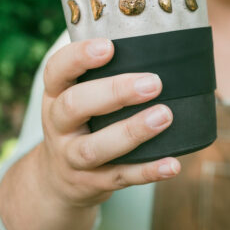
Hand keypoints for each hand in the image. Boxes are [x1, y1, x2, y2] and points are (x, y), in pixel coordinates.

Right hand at [40, 37, 179, 208]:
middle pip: (75, 106)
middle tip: (153, 82)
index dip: (78, 57)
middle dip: (114, 92)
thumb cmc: (80, 123)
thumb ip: (102, 76)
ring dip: (132, 131)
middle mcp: (58, 125)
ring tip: (165, 116)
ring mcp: (73, 157)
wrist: (56, 181)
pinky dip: (148, 172)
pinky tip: (173, 164)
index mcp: (55, 95)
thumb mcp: (75, 97)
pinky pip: (121, 178)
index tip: (108, 46)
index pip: (56, 70)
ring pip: (96, 147)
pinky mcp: (93, 183)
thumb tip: (162, 46)